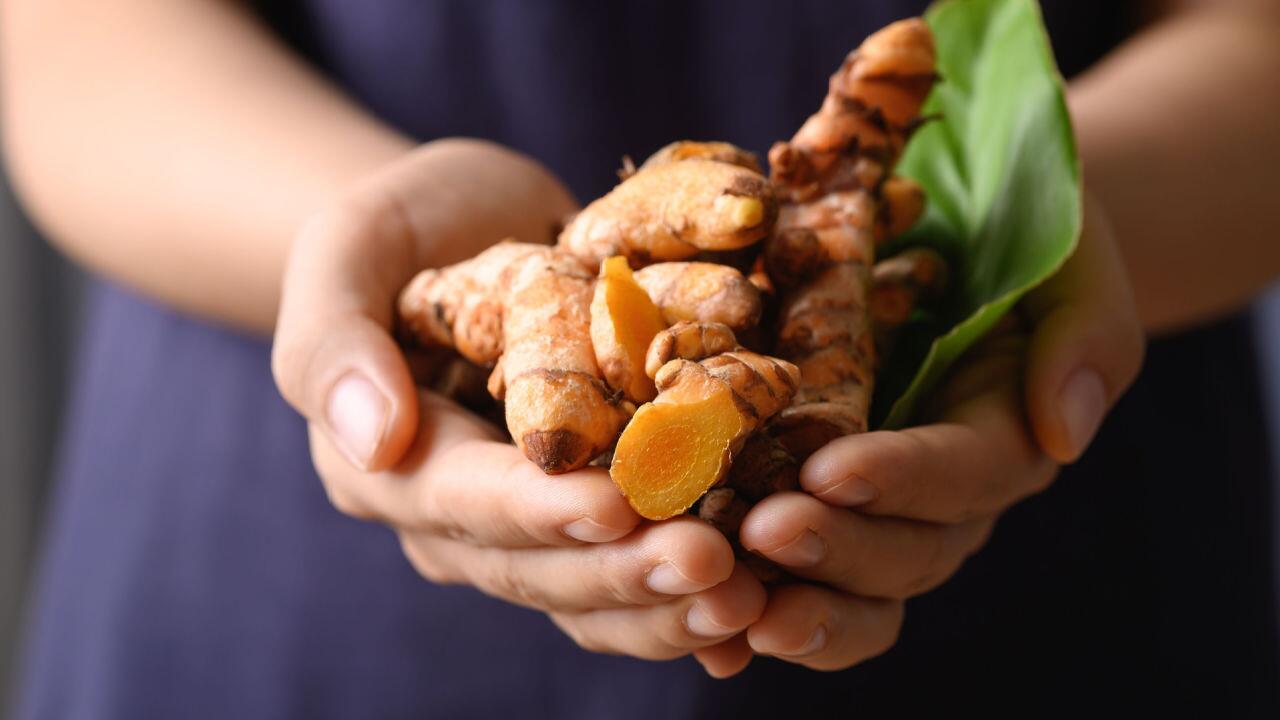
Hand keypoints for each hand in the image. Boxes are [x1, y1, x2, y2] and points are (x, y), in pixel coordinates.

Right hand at [273, 139, 765, 661]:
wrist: (463, 229)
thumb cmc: (399, 227)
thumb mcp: (346, 253)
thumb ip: (335, 341)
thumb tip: (375, 441)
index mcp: (392, 465)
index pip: (466, 501)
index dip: (540, 511)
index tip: (617, 506)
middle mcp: (459, 517)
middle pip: (542, 565)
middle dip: (627, 570)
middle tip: (715, 566)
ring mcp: (530, 521)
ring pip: (595, 587)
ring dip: (672, 600)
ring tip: (750, 596)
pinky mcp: (591, 506)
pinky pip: (637, 565)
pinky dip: (691, 591)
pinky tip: (762, 602)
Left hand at [694, 192, 1144, 675]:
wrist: (963, 236)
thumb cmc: (1026, 233)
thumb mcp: (1073, 261)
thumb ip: (1087, 337)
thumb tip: (1064, 433)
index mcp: (1007, 436)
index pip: (965, 473)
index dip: (902, 478)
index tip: (831, 471)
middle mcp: (947, 495)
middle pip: (907, 549)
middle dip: (836, 547)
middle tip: (761, 532)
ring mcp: (886, 511)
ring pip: (856, 586)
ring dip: (796, 597)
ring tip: (732, 602)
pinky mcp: (826, 508)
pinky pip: (804, 581)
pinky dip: (760, 610)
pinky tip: (713, 633)